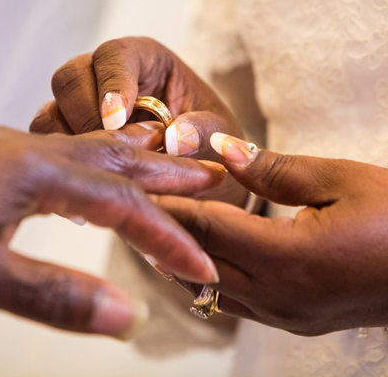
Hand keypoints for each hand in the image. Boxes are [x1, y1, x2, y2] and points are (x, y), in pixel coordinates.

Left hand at [0, 124, 223, 337]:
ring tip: (170, 158)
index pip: (124, 208)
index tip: (201, 266)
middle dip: (170, 174)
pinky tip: (100, 165)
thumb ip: (54, 294)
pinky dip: (102, 157)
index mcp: (41, 175)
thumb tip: (124, 316)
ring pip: (96, 148)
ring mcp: (20, 148)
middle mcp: (38, 154)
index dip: (168, 239)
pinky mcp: (4, 153)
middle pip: (122, 161)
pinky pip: (70, 149)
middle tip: (211, 176)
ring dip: (140, 158)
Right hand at [30, 37, 247, 204]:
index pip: (115, 55)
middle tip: (109, 150)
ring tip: (102, 171)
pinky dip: (62, 164)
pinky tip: (86, 189)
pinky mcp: (69, 136)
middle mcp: (106, 78)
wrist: (195, 173)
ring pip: (51, 112)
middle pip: (71, 77)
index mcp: (144, 60)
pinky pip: (48, 144)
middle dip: (85, 116)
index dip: (111, 84)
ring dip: (71, 143)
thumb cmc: (208, 142)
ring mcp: (82, 107)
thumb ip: (201, 132)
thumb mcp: (217, 135)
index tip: (117, 122)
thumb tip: (174, 139)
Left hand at [153, 133, 387, 335]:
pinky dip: (204, 276)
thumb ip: (273, 168)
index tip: (138, 188)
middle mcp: (279, 298)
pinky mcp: (292, 321)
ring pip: (207, 291)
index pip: (207, 229)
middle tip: (132, 205)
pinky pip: (231, 302)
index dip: (168, 207)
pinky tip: (196, 255)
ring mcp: (284, 317)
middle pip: (196, 263)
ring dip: (179, 257)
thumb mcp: (340, 180)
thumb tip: (223, 150)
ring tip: (154, 226)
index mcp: (290, 259)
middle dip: (161, 233)